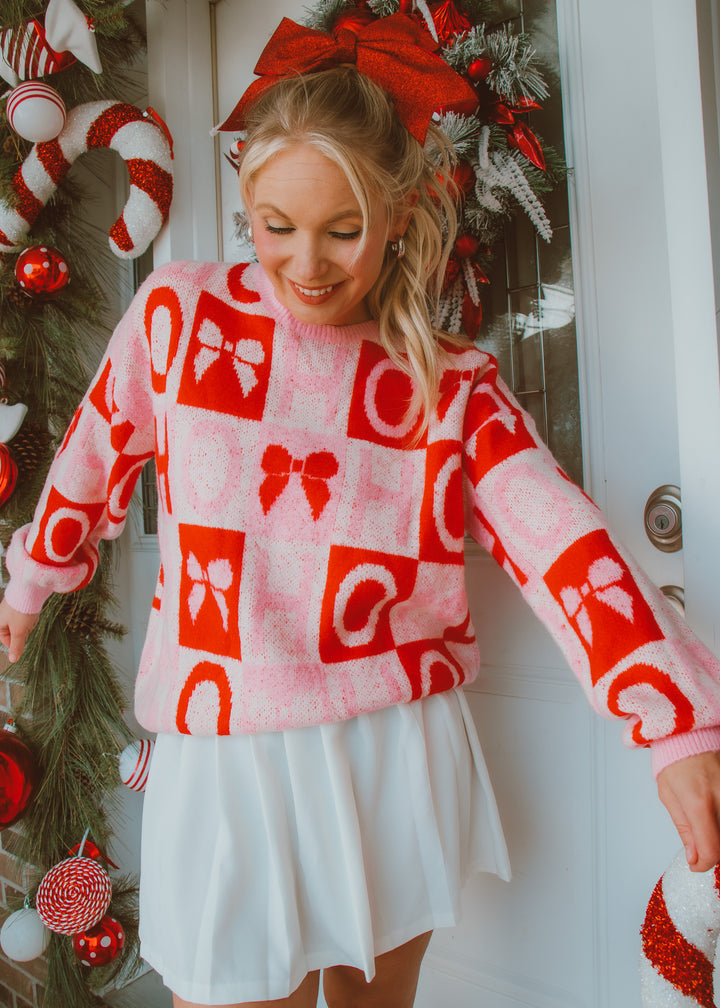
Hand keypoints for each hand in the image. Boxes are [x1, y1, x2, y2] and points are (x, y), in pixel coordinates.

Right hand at [0, 597, 38, 663]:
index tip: (23, 638)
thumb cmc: (21, 610)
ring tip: (30, 615)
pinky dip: (32, 615)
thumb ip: (16, 646)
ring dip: (29, 622)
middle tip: (26, 622)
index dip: (16, 642)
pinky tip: (33, 611)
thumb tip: (13, 660)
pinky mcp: (20, 604)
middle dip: (25, 629)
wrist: (29, 589)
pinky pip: (27, 615)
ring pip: (23, 624)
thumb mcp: (19, 631)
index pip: (6, 640)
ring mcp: (12, 609)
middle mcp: (3, 616)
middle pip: (17, 631)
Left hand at [657, 751, 719, 870]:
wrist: (691, 735)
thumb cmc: (676, 764)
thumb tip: (695, 860)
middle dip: (713, 851)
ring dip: (719, 836)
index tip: (696, 863)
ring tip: (708, 824)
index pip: (712, 850)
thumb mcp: (669, 796)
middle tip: (701, 843)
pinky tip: (714, 815)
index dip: (704, 864)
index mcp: (698, 801)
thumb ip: (685, 830)